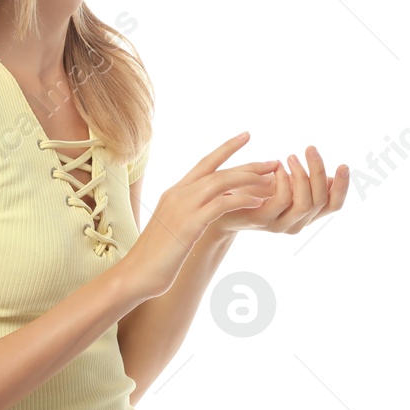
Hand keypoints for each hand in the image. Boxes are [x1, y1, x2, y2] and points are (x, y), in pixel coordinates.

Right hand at [121, 132, 280, 299]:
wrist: (136, 274)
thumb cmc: (157, 255)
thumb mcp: (175, 225)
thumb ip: (190, 211)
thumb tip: (209, 208)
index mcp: (175, 191)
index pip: (205, 163)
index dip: (227, 148)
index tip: (246, 136)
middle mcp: (178, 193)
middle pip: (218, 170)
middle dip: (248, 165)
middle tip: (272, 162)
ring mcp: (182, 207)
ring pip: (220, 183)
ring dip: (249, 179)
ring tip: (271, 180)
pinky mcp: (189, 225)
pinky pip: (220, 205)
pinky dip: (241, 200)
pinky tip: (258, 201)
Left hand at [212, 143, 348, 235]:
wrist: (216, 203)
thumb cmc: (250, 189)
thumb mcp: (283, 182)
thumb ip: (305, 182)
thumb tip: (329, 175)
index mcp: (305, 213)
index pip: (334, 205)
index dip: (342, 186)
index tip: (343, 164)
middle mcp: (297, 222)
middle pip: (322, 200)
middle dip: (319, 171)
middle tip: (311, 148)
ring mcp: (280, 224)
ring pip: (305, 202)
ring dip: (302, 175)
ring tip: (291, 156)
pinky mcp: (262, 219)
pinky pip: (282, 200)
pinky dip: (284, 180)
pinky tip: (277, 166)